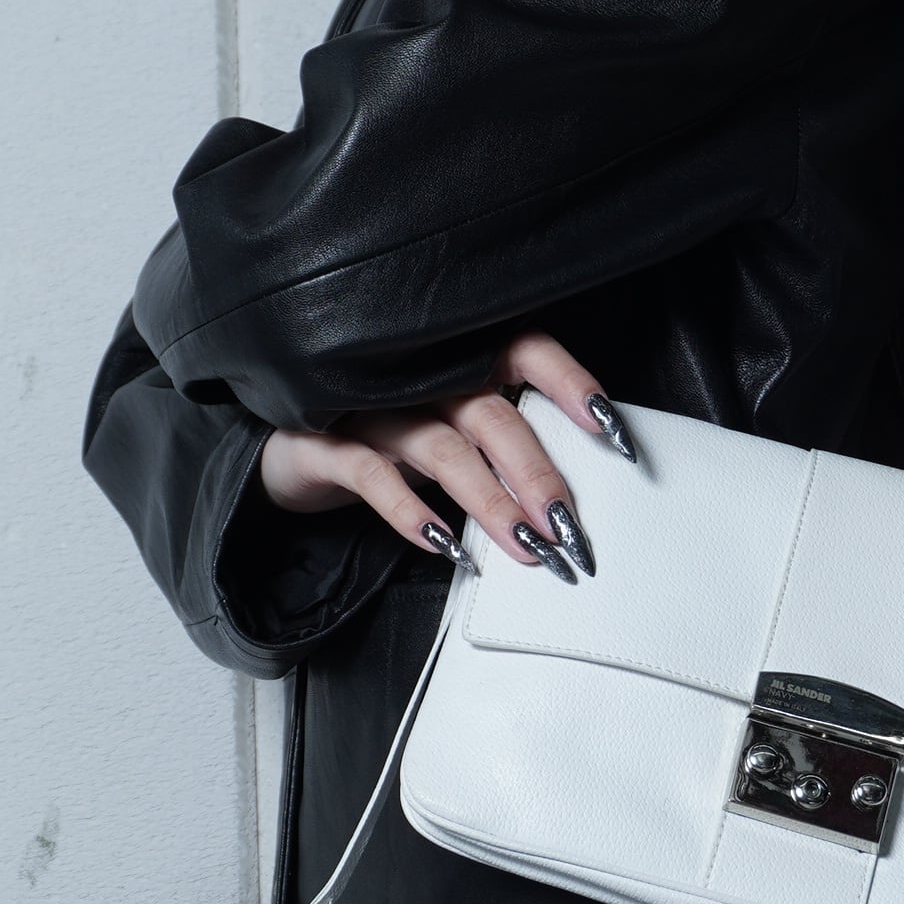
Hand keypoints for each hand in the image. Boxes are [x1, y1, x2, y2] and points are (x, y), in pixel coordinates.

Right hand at [254, 332, 635, 582]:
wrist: (288, 446)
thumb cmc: (387, 435)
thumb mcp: (450, 429)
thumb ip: (501, 443)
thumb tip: (569, 499)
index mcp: (458, 362)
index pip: (526, 355)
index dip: (571, 386)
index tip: (615, 435)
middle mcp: (418, 377)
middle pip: (493, 416)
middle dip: (537, 474)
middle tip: (570, 527)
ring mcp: (371, 407)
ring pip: (444, 450)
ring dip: (489, 501)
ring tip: (525, 548)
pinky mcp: (325, 442)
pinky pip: (373, 475)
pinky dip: (410, 510)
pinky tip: (442, 544)